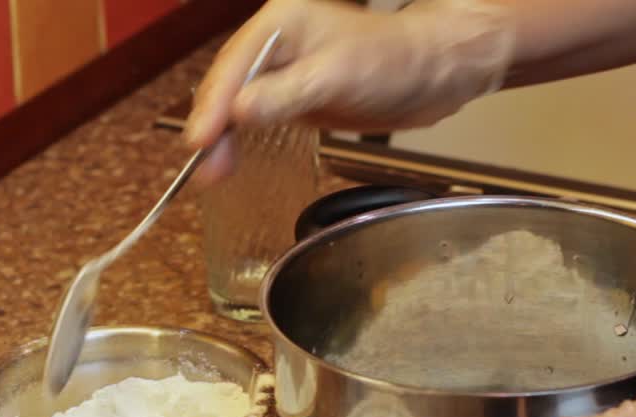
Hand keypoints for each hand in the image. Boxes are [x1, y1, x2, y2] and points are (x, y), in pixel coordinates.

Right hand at [184, 0, 514, 183]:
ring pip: (239, 106)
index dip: (213, 105)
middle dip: (213, 127)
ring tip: (213, 174)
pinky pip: (258, 120)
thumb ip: (287, 95)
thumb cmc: (395, 59)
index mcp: (281, 23)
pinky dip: (244, 142)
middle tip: (205, 167)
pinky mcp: (296, 98)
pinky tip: (233, 162)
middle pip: (229, 86)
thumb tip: (238, 113)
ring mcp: (284, 73)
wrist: (435, 74)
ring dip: (224, 140)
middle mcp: (276, 45)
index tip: (200, 141)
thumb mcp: (337, 76)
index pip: (233, 66)